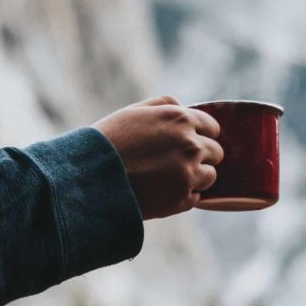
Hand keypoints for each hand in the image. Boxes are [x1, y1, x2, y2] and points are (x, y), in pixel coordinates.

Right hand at [93, 96, 223, 219]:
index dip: (202, 134)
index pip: (212, 127)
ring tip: (168, 178)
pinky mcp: (182, 200)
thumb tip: (186, 108)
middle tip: (178, 162)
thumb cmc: (108, 141)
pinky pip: (195, 197)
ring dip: (196, 176)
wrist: (89, 178)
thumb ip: (165, 105)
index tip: (190, 141)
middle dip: (202, 156)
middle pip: (216, 152)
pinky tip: (161, 191)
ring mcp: (188, 174)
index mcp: (181, 119)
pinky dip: (183, 195)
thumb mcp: (134, 111)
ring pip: (210, 176)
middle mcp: (191, 145)